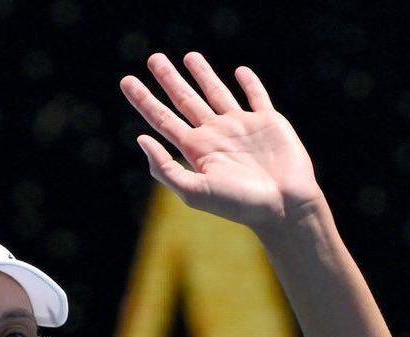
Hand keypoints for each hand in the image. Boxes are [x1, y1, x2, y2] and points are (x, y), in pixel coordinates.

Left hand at [120, 52, 324, 230]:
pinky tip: (240, 71)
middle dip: (168, 80)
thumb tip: (141, 139)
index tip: (126, 81)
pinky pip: (256, 97)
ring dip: (202, 74)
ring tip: (188, 56)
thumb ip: (166, 168)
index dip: (143, 100)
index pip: (162, 119)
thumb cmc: (239, 205)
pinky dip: (249, 83)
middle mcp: (215, 136)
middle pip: (185, 100)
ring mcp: (241, 127)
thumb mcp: (194, 191)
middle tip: (154, 58)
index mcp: (195, 150)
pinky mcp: (268, 122)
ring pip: (216, 93)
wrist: (283, 207)